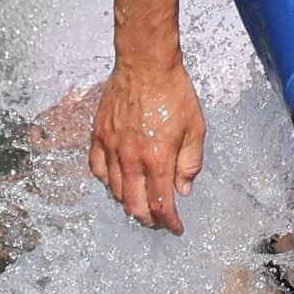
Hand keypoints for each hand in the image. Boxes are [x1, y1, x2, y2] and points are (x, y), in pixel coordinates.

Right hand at [88, 62, 205, 234]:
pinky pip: (98, 169)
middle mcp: (131, 158)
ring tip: (141, 205)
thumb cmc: (174, 92)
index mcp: (158, 158)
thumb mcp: (195, 127)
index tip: (176, 229)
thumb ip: (190, 162)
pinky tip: (118, 183)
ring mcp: (111, 147)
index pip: (160, 204)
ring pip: (115, 190)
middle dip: (148, 220)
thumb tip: (183, 189)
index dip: (168, 222)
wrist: (145, 65)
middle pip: (134, 204)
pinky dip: (108, 183)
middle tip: (158, 222)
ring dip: (129, 204)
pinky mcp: (98, 136)